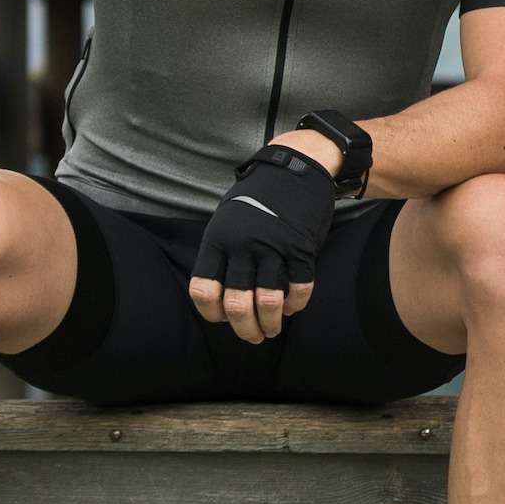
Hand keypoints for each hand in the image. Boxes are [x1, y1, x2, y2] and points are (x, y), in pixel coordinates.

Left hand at [188, 142, 336, 343]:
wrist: (294, 167)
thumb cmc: (258, 196)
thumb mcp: (227, 218)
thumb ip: (222, 252)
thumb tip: (220, 295)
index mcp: (218, 239)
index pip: (203, 290)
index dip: (211, 313)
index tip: (222, 318)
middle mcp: (242, 246)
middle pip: (237, 304)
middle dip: (245, 329)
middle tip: (253, 336)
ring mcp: (273, 247)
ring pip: (268, 302)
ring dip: (271, 324)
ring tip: (273, 329)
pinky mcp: (300, 247)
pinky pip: (299, 288)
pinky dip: (296, 304)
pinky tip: (293, 307)